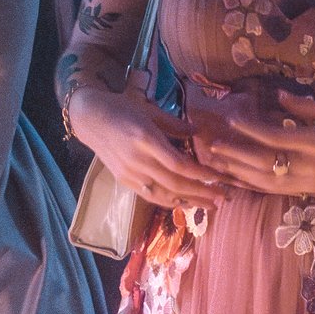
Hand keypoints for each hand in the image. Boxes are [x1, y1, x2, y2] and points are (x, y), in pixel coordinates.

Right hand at [66, 81, 228, 208]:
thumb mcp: (150, 110)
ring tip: (211, 205)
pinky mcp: (124, 181)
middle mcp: (138, 160)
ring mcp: (130, 174)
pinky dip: (170, 202)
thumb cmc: (123, 108)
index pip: (179, 165)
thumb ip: (175, 124)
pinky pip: (151, 196)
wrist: (90, 119)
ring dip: (190, 202)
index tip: (221, 179)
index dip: (202, 175)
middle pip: (175, 184)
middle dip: (202, 193)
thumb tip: (198, 131)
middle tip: (224, 198)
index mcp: (146, 140)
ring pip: (164, 194)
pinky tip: (186, 204)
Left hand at [195, 90, 314, 194]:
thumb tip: (279, 97)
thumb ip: (308, 107)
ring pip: (265, 181)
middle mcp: (309, 167)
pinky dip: (253, 185)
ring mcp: (307, 183)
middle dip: (236, 154)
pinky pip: (274, 190)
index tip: (233, 119)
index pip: (275, 138)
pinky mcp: (307, 191)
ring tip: (217, 163)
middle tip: (213, 145)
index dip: (250, 130)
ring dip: (239, 172)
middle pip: (264, 163)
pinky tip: (237, 180)